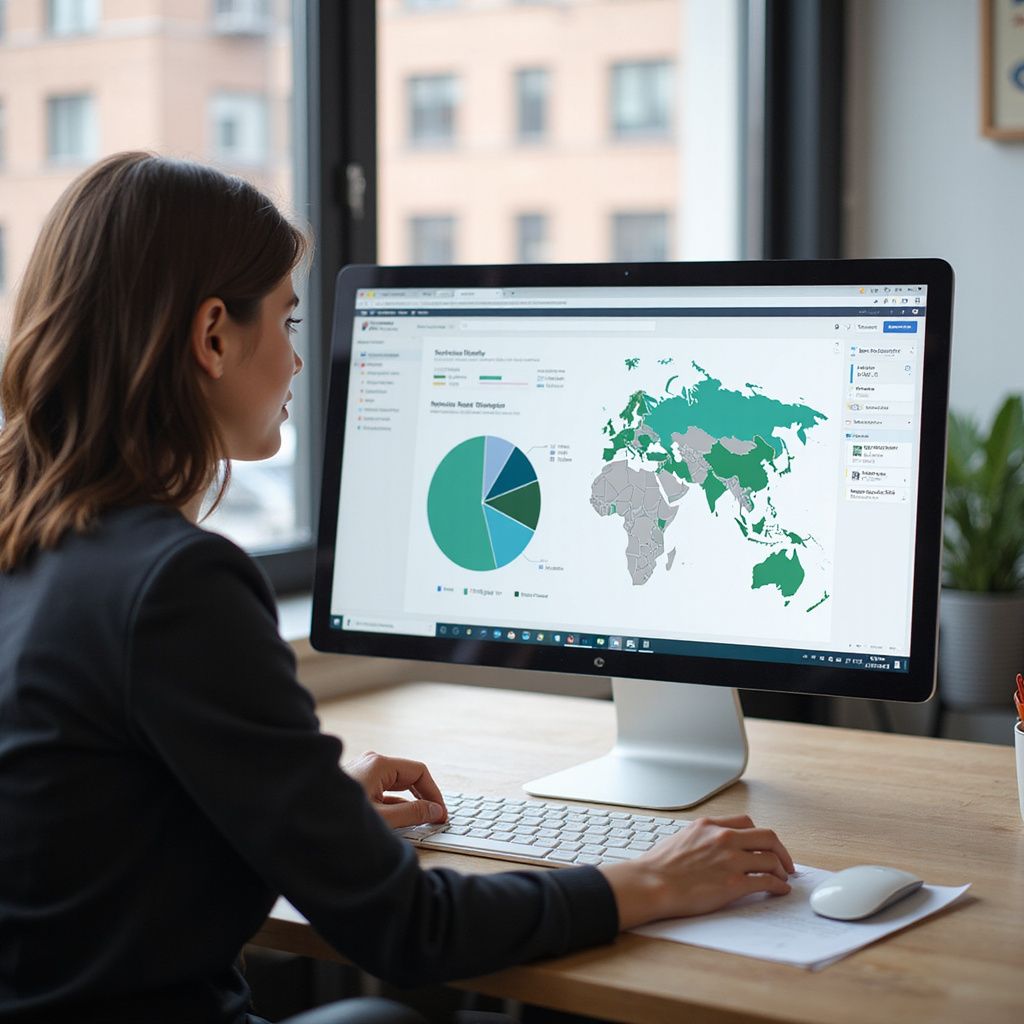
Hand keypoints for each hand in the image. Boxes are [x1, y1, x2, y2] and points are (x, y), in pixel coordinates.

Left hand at [345, 750, 447, 828]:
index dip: (434, 793)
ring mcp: (362, 774)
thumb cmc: (336, 818)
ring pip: (395, 787)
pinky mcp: (355, 787)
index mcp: (379, 764)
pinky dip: (394, 807)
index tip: (440, 814)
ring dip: (408, 804)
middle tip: (435, 819)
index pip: (419, 772)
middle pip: (408, 777)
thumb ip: (412, 814)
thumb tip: (434, 811)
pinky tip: (399, 823)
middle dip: (423, 798)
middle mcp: (371, 764)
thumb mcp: (382, 820)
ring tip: (418, 825)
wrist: (299, 820)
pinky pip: (383, 793)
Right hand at [599, 815, 794, 929]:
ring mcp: (730, 860)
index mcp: (710, 825)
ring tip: (783, 878)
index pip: (747, 822)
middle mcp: (723, 838)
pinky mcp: (734, 883)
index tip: (766, 845)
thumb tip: (713, 846)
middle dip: (781, 850)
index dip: (760, 836)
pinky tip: (779, 890)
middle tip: (785, 862)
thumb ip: (703, 837)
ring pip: (771, 859)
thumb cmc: (659, 865)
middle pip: (767, 837)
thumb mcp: (682, 837)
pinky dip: (778, 886)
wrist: (652, 883)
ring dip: (781, 870)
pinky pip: (767, 882)